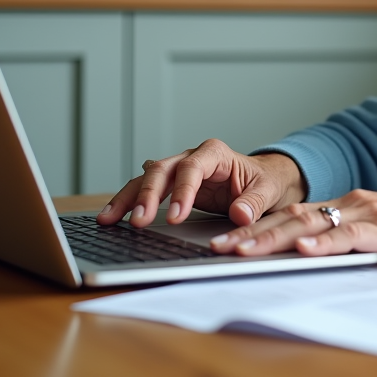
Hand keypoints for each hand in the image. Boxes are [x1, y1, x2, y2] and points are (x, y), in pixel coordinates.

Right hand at [97, 139, 307, 228]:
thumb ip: (254, 202)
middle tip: (139, 222)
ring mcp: (178, 170)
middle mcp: (192, 157)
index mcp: (215, 153)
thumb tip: (240, 215)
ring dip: (128, 199)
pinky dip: (129, 202)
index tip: (175, 216)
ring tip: (109, 220)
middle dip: (148, 196)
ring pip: (146, 179)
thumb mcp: (267, 191)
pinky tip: (111, 217)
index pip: (192, 168)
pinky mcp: (171, 185)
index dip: (182, 191)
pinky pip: (146, 191)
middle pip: (163, 171)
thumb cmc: (264, 182)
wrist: (262, 180)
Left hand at [208, 189, 376, 263]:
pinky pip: (349, 236)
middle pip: (292, 219)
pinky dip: (323, 243)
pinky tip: (302, 249)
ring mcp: (367, 214)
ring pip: (311, 225)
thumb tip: (318, 254)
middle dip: (251, 233)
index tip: (228, 239)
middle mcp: (351, 204)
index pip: (294, 216)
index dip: (258, 227)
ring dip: (272, 238)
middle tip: (217, 246)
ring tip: (242, 250)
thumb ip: (351, 239)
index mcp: (348, 206)